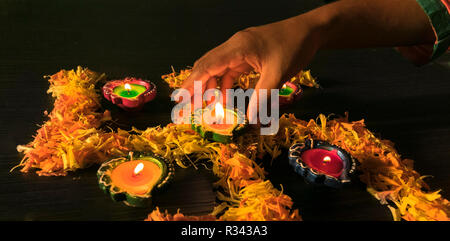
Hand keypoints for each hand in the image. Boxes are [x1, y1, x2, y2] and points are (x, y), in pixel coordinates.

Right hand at [181, 15, 322, 121]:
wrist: (310, 31)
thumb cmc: (294, 47)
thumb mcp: (278, 74)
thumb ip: (262, 97)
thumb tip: (249, 120)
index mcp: (238, 47)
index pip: (208, 66)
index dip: (193, 83)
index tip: (181, 98)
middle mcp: (234, 46)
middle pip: (207, 66)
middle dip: (197, 87)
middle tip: (188, 106)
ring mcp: (240, 49)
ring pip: (218, 69)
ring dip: (212, 87)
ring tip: (208, 107)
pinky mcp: (247, 54)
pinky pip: (230, 70)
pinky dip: (226, 84)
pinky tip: (227, 98)